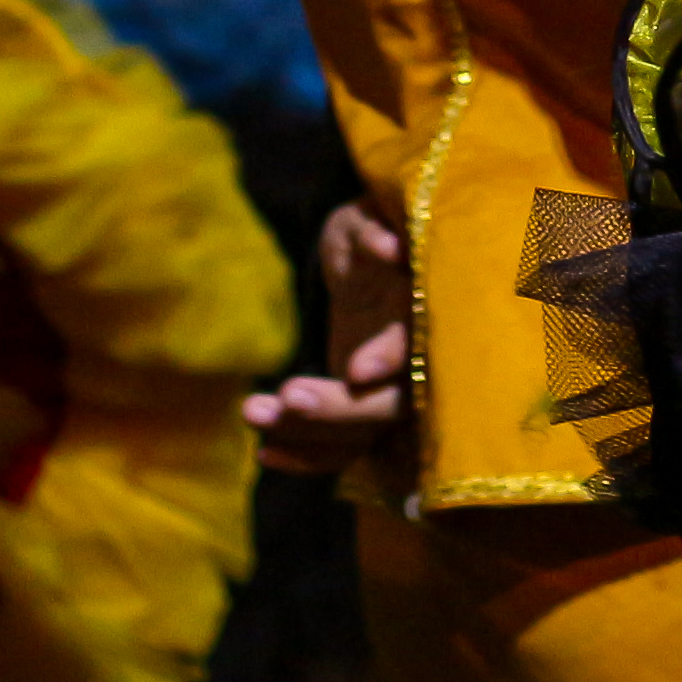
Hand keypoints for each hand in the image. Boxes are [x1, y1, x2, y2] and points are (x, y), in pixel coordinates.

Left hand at [246, 199, 413, 476]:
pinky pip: (343, 449)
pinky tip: (263, 453)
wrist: (371, 258)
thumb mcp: (367, 225)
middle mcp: (420, 367)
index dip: (392, 359)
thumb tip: (389, 250)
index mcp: (429, 317)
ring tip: (252, 410)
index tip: (357, 372)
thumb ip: (373, 237)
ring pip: (361, 434)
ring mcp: (392, 395)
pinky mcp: (365, 410)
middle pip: (390, 407)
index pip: (421, 346)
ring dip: (306, 433)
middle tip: (287, 395)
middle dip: (337, 409)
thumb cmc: (368, 234)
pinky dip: (305, 456)